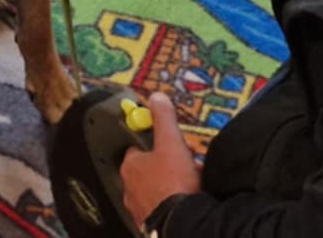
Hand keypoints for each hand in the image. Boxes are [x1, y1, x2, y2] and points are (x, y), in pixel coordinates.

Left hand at [120, 93, 200, 224]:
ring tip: (191, 182)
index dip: (157, 143)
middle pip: (149, 169)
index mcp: (130, 166)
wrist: (182, 223)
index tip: (171, 144)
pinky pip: (162, 207)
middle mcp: (130, 188)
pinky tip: (188, 199)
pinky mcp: (151, 224)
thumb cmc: (173, 184)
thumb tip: (158, 98)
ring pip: (156, 189)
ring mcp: (140, 208)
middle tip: (186, 164)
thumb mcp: (171, 142)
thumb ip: (164, 118)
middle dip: (168, 165)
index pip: (138, 148)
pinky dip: (173, 202)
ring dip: (172, 184)